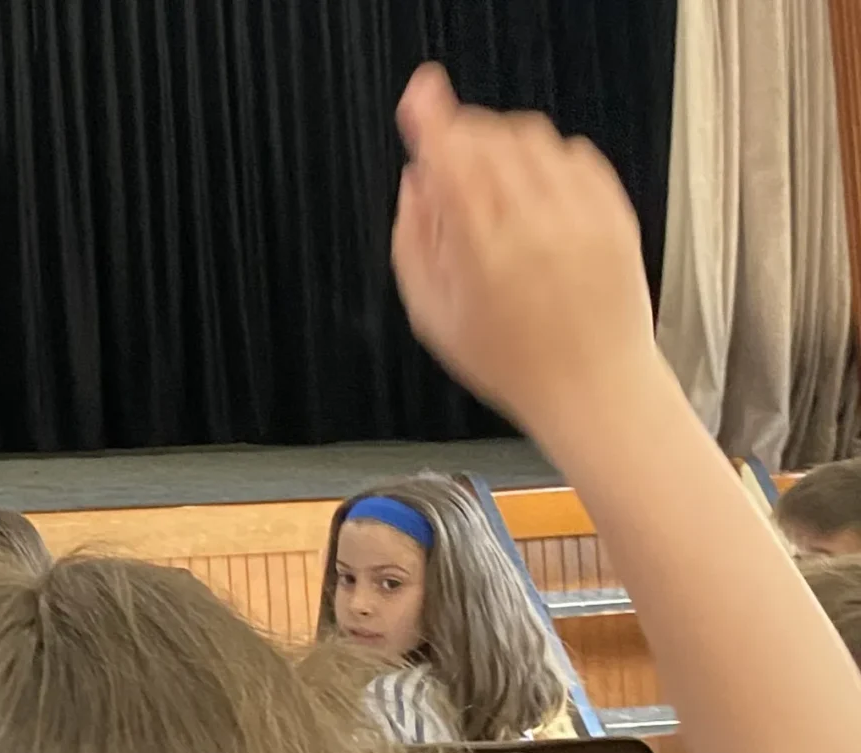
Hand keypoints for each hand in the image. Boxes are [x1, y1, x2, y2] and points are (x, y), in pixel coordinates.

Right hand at [390, 64, 659, 436]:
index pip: (451, 156)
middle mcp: (534, 221)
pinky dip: (548, 159)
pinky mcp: (612, 210)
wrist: (593, 385)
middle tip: (450, 160)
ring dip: (504, 145)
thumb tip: (415, 184)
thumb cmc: (513, 363)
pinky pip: (575, 154)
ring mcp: (579, 212)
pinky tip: (535, 193)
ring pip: (533, 138)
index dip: (431, 117)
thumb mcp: (435, 316)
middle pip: (490, 137)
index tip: (421, 95)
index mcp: (482, 247)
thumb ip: (413, 243)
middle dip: (463, 137)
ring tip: (494, 183)